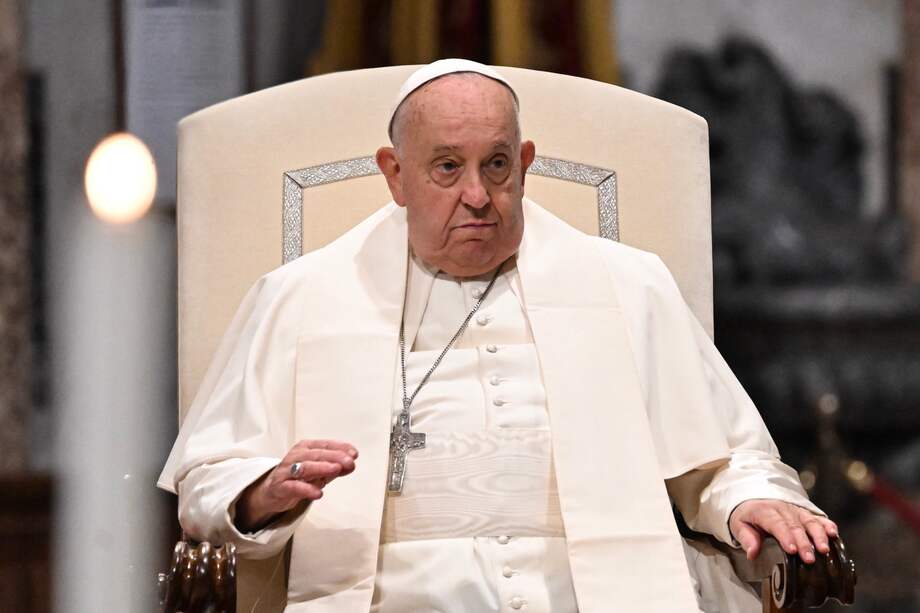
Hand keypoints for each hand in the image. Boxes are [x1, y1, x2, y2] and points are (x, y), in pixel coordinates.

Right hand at [235, 439, 357, 531]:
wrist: (273, 491)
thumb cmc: (298, 477)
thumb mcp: (319, 471)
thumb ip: (336, 467)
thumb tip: (352, 464)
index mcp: (306, 448)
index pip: (324, 445)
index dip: (340, 448)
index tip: (354, 453)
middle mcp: (296, 456)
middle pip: (316, 454)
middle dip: (334, 457)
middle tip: (349, 462)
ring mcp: (287, 471)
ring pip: (305, 467)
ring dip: (321, 468)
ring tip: (335, 470)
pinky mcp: (280, 487)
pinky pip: (294, 487)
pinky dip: (307, 489)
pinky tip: (318, 493)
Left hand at [729, 499, 837, 563]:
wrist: (752, 499)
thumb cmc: (747, 515)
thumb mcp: (739, 525)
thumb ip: (746, 538)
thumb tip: (752, 553)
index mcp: (764, 511)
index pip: (776, 523)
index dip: (785, 536)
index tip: (792, 550)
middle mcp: (782, 509)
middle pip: (795, 525)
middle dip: (804, 542)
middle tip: (810, 558)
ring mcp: (795, 510)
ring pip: (809, 521)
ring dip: (818, 535)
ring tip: (824, 549)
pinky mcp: (804, 513)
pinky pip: (817, 517)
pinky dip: (826, 524)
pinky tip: (834, 533)